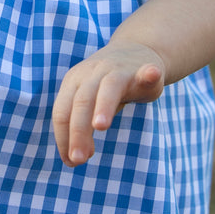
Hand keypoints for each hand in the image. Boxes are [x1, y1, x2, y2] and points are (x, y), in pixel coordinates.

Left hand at [52, 42, 164, 166]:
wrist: (135, 52)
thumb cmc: (106, 86)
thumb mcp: (89, 102)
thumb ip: (82, 127)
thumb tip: (74, 160)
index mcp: (75, 82)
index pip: (62, 111)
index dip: (64, 137)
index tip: (72, 161)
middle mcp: (93, 74)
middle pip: (82, 102)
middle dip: (78, 131)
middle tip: (80, 158)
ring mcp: (119, 70)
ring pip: (109, 87)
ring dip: (104, 106)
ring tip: (100, 126)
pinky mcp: (145, 70)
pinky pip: (147, 72)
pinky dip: (149, 74)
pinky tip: (152, 73)